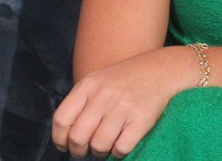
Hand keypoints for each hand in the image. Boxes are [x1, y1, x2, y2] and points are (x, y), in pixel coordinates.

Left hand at [52, 47, 188, 157]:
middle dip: (79, 151)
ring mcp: (123, 107)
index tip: (66, 145)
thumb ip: (80, 103)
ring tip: (105, 146)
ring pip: (99, 145)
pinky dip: (118, 153)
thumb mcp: (97, 81)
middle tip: (86, 150)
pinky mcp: (142, 119)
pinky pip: (121, 148)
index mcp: (88, 85)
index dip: (60, 139)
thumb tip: (65, 136)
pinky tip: (121, 144)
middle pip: (78, 137)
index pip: (61, 120)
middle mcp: (103, 95)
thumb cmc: (124, 80)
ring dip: (100, 152)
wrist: (161, 70)